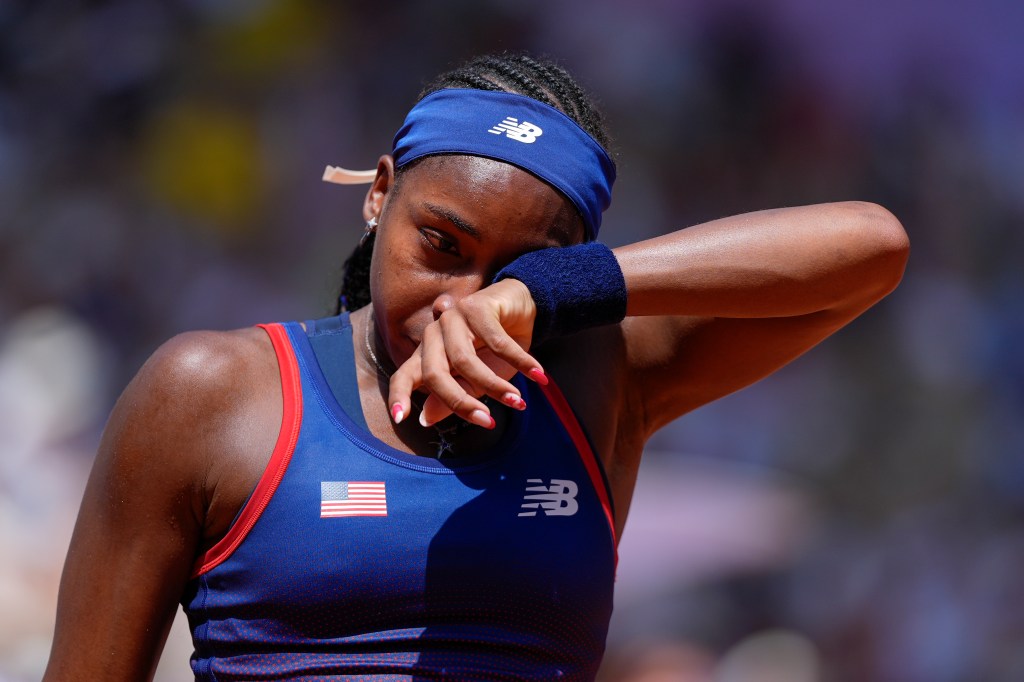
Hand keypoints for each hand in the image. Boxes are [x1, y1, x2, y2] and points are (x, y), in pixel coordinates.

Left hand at [388, 278, 548, 427]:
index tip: (400, 418)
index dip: (399, 397)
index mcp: (427, 354)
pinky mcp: (476, 306)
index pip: (404, 376)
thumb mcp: (476, 381)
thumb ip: (452, 399)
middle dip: (459, 402)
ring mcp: (453, 317)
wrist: (521, 309)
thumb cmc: (496, 350)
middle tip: (486, 421)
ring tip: (518, 403)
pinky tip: (537, 375)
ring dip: (494, 386)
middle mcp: (433, 334)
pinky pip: (497, 343)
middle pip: (435, 373)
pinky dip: (520, 362)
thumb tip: (426, 420)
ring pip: (465, 360)